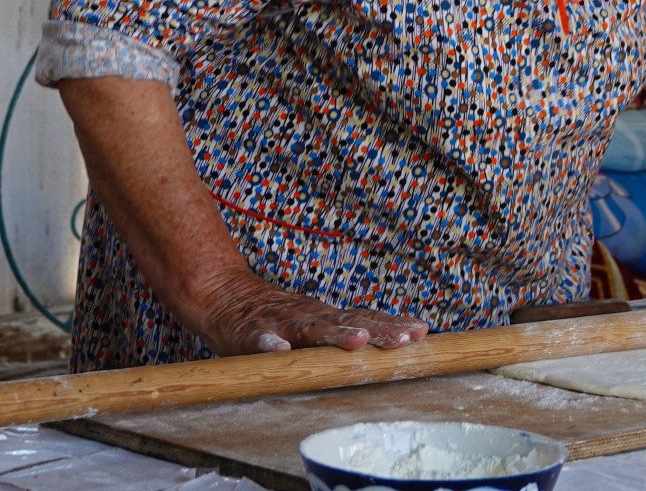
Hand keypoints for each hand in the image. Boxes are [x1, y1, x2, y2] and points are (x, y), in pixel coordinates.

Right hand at [190, 265, 429, 355]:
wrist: (223, 295)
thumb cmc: (277, 318)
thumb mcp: (314, 324)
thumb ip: (344, 332)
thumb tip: (389, 348)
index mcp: (326, 317)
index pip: (366, 318)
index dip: (392, 325)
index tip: (421, 332)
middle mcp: (309, 316)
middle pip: (348, 323)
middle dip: (378, 332)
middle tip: (404, 340)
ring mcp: (281, 323)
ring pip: (311, 329)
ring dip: (335, 335)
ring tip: (358, 342)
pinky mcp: (249, 332)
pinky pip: (259, 339)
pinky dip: (269, 343)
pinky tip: (279, 350)